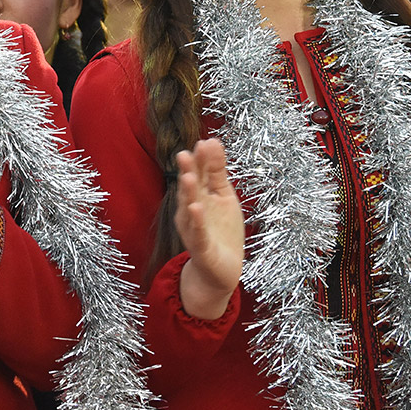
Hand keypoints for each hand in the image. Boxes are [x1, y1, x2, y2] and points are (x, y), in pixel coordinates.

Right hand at [174, 139, 243, 319]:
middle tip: (186, 153)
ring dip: (188, 193)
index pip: (199, 173)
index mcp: (200, 195)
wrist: (221, 269)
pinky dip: (196, 221)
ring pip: (189, 208)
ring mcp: (194, 227)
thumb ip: (216, 171)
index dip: (201, 160)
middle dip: (188, 172)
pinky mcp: (200, 246)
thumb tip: (212, 140)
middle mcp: (192, 209)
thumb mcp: (223, 196)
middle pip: (190, 188)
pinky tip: (196, 209)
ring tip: (188, 178)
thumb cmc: (221, 230)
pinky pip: (197, 232)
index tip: (205, 142)